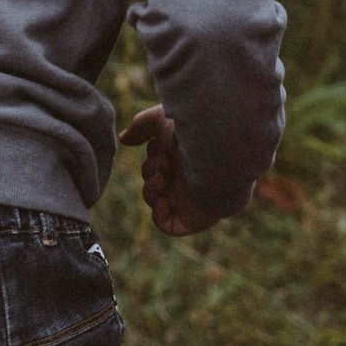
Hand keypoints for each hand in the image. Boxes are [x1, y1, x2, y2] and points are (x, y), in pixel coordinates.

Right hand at [116, 105, 222, 236]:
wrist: (221, 156)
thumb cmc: (194, 133)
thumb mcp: (162, 119)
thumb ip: (141, 126)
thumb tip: (124, 139)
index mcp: (187, 152)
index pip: (161, 158)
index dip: (153, 152)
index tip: (158, 144)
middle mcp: (190, 175)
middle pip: (155, 179)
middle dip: (150, 169)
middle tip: (165, 163)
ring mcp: (192, 198)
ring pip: (156, 201)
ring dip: (151, 189)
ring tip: (164, 177)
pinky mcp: (195, 218)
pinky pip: (169, 226)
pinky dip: (159, 214)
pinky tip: (165, 199)